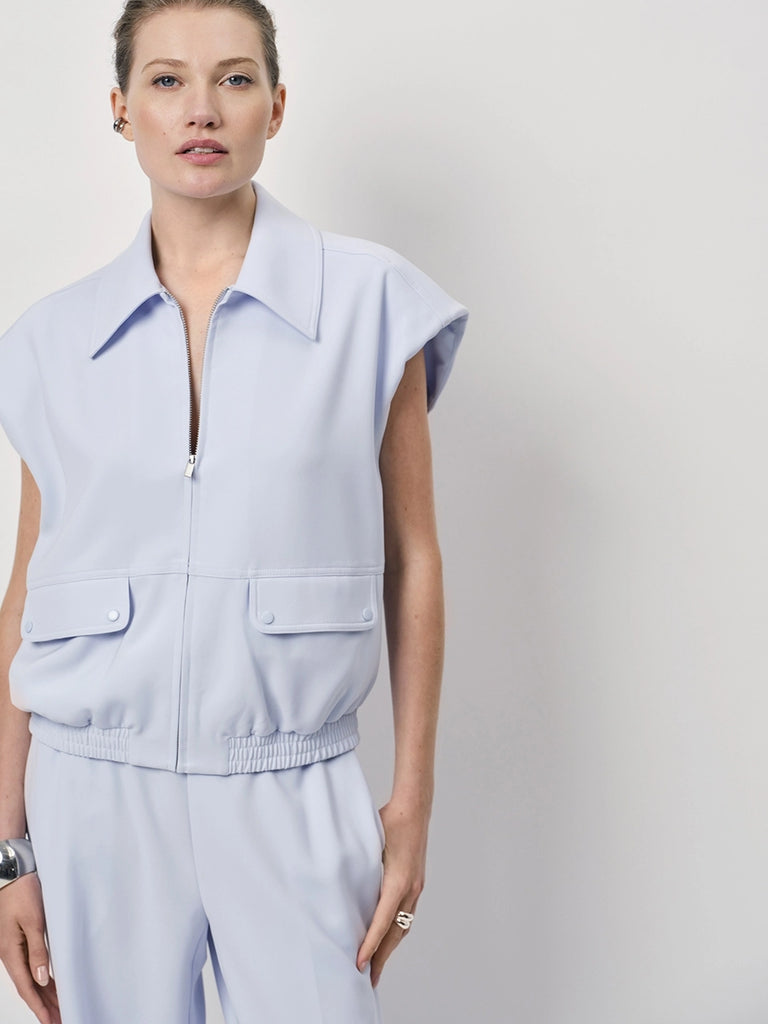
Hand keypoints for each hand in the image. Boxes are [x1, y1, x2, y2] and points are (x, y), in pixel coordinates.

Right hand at [0, 872, 60, 1023]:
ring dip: (45, 993)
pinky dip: (43, 977)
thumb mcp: (33, 921)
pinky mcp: (21, 938)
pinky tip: (52, 983)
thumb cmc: (22, 893)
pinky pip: (32, 964)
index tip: (52, 1021)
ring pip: (31, 977)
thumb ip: (38, 951)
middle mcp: (11, 954)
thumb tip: (42, 979)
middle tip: (61, 1018)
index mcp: (11, 953)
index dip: (40, 1007)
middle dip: (44, 1005)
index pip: (27, 988)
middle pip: (29, 987)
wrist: (13, 873)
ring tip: (60, 1006)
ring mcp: (15, 947)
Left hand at [356, 799, 428, 987]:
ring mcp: (416, 886)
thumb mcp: (371, 844)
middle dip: (381, 957)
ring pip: (403, 925)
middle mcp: (410, 888)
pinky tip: (388, 937)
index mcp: (398, 881)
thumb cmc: (390, 821)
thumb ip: (360, 868)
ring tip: (377, 965)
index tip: (359, 964)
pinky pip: (407, 914)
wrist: (414, 807)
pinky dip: (397, 930)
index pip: (382, 922)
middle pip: (396, 932)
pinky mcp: (416, 882)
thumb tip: (341, 888)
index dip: (370, 945)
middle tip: (369, 980)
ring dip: (390, 947)